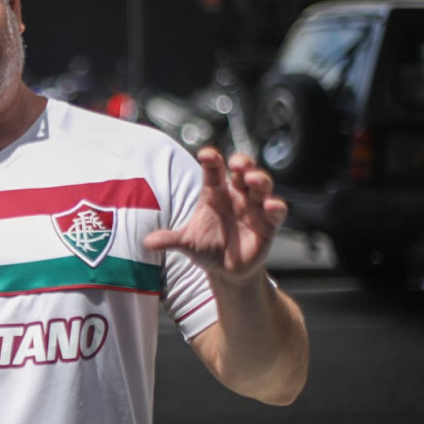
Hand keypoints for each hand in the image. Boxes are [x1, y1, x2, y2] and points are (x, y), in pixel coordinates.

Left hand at [144, 147, 287, 283]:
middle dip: (243, 163)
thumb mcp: (186, 243)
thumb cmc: (206, 247)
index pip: (213, 170)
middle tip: (237, 163)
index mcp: (214, 193)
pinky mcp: (268, 224)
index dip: (211, 159)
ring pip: (261, 185)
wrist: (226, 269)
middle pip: (243, 171)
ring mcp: (253, 208)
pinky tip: (270, 205)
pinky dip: (276, 207)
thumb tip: (146, 242)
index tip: (206, 153)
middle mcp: (236, 196)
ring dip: (260, 179)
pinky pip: (276, 211)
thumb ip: (169, 239)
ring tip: (252, 179)